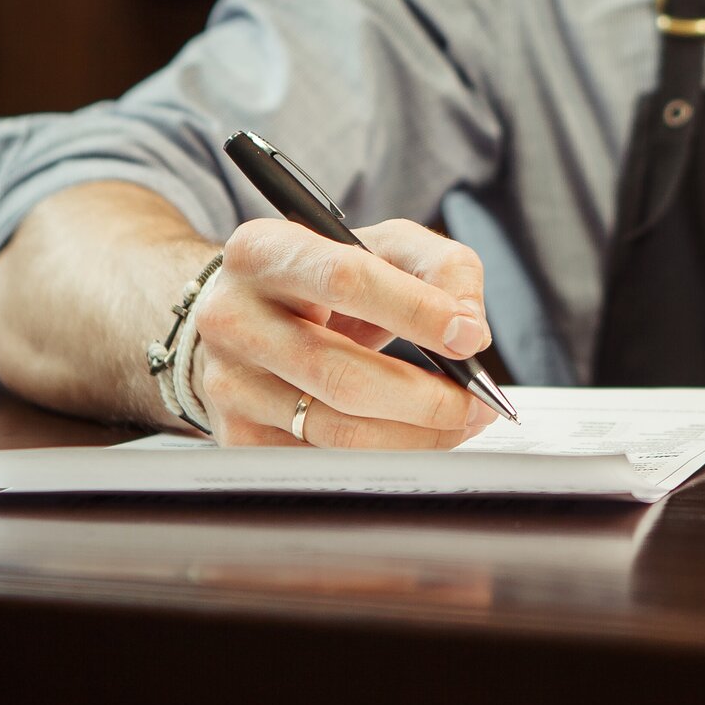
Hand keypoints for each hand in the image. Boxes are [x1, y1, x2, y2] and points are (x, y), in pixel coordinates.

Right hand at [190, 218, 498, 448]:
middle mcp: (231, 317)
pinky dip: (384, 454)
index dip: (416, 312)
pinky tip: (414, 436)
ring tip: (460, 419)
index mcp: (263, 251)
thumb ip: (442, 266)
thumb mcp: (383, 245)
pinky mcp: (236, 436)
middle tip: (477, 400)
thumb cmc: (323, 276)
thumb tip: (469, 327)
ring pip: (336, 428)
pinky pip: (324, 459)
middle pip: (341, 372)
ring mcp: (228, 383)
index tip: (469, 337)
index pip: (345, 280)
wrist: (244, 314)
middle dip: (427, 396)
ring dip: (416, 434)